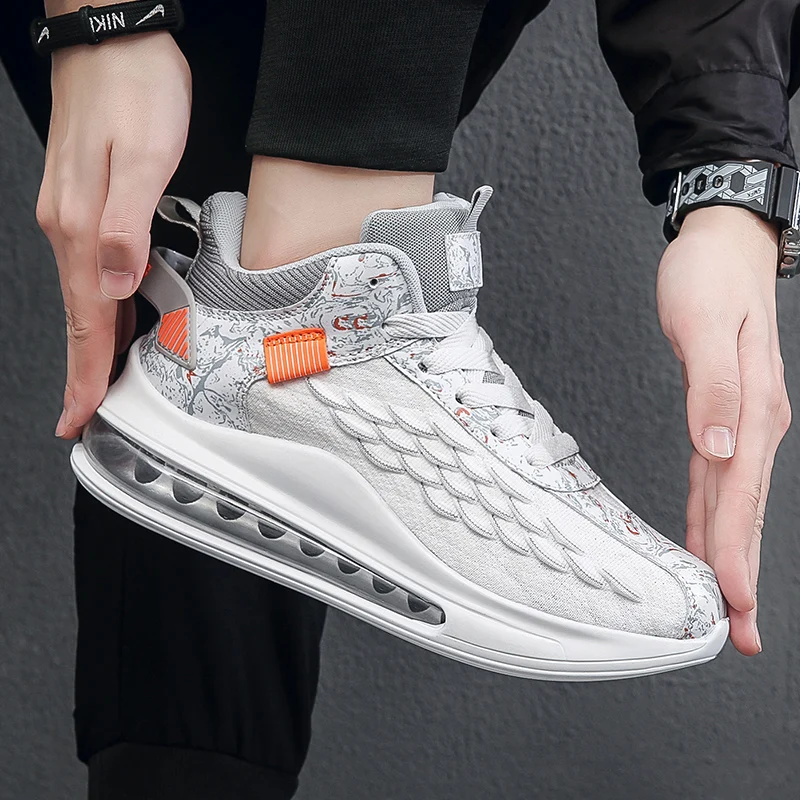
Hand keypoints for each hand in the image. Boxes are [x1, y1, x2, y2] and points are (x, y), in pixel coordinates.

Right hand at [36, 29, 190, 438]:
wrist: (116, 36)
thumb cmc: (136, 90)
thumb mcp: (144, 159)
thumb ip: (125, 227)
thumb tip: (114, 287)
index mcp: (81, 228)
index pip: (86, 319)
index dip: (86, 373)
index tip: (79, 416)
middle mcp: (71, 228)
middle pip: (81, 317)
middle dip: (87, 370)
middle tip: (87, 414)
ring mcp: (76, 215)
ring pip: (88, 297)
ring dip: (97, 343)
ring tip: (104, 383)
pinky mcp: (90, 202)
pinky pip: (96, 271)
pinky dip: (106, 306)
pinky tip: (119, 317)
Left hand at [657, 206, 790, 655]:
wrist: (722, 246)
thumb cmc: (711, 278)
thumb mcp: (705, 325)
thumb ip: (712, 388)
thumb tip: (718, 448)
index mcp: (753, 409)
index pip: (740, 494)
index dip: (734, 551)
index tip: (730, 599)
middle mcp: (752, 424)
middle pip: (743, 512)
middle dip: (740, 573)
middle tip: (737, 630)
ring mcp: (739, 422)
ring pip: (731, 502)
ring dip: (729, 553)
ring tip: (728, 603)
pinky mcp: (720, 414)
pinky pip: (714, 478)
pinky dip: (709, 514)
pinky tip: (701, 537)